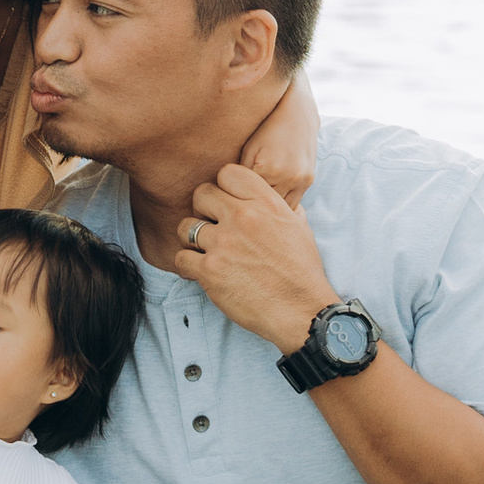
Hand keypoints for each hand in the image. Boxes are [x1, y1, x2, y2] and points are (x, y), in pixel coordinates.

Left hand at [174, 166, 335, 354]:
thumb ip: (281, 208)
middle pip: (201, 194)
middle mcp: (242, 217)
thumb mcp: (299, 228)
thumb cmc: (302, 271)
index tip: (227, 204)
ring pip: (185, 226)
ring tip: (204, 251)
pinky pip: (180, 258)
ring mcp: (224, 243)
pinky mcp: (210, 270)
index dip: (224, 187)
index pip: (227, 173)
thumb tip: (271, 199)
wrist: (301, 310)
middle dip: (204, 210)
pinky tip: (200, 271)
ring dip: (192, 239)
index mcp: (266, 202)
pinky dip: (187, 266)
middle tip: (212, 227)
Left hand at [236, 71, 320, 208]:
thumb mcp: (248, 149)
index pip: (246, 199)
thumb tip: (225, 198)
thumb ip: (239, 176)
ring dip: (268, 211)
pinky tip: (270, 203)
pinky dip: (281, 206)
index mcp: (269, 169)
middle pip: (264, 208)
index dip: (235, 203)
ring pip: (280, 209)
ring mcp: (302, 180)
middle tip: (238, 209)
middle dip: (252, 209)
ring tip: (256, 208)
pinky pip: (293, 204)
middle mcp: (289, 177)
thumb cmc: (265, 129)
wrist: (297, 113)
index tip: (225, 205)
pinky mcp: (309, 181)